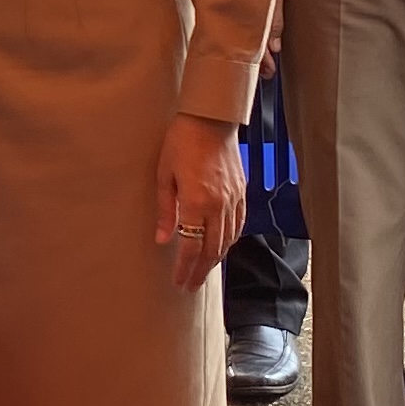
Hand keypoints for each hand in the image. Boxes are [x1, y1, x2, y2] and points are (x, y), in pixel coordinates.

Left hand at [153, 115, 242, 290]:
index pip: (192, 247)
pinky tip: (222, 245)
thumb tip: (163, 239)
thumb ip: (165, 210)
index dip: (186, 268)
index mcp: (196, 203)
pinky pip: (238, 224)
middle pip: (212, 249)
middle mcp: (218, 206)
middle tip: (191, 285)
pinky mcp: (241, 192)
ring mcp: (233, 200)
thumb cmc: (181, 143)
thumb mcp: (164, 175)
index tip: (179, 282)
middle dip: (201, 271)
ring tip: (204, 270)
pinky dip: (230, 240)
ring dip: (216, 258)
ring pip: (228, 240)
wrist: (210, 119)